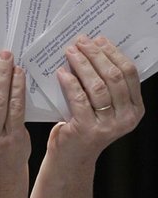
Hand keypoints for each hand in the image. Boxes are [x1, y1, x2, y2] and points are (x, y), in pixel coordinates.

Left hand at [54, 35, 143, 162]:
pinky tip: (62, 72)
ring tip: (70, 52)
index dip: (113, 53)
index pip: (129, 73)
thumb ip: (105, 86)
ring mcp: (108, 125)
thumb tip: (95, 49)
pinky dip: (70, 82)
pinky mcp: (88, 129)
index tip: (98, 39)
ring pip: (97, 86)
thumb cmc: (83, 127)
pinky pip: (79, 99)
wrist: (71, 158)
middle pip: (113, 76)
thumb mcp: (102, 107)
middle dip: (96, 55)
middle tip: (81, 41)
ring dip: (82, 65)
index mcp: (135, 108)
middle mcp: (126, 118)